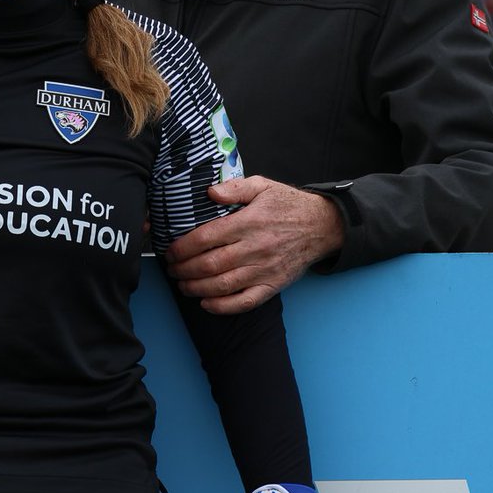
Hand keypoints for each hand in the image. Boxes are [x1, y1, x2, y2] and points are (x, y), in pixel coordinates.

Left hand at [162, 177, 343, 313]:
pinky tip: (206, 303)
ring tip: (182, 285)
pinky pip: (246, 301)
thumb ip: (234, 187)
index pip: (206, 238)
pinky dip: (223, 306)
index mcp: (248, 223)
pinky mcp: (274, 285)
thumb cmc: (287, 204)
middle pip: (210, 264)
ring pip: (223, 285)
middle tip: (171, 269)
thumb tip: (210, 192)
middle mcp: (255, 248)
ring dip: (197, 288)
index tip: (169, 250)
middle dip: (184, 269)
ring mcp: (265, 270)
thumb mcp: (262, 185)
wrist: (322, 226)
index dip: (183, 247)